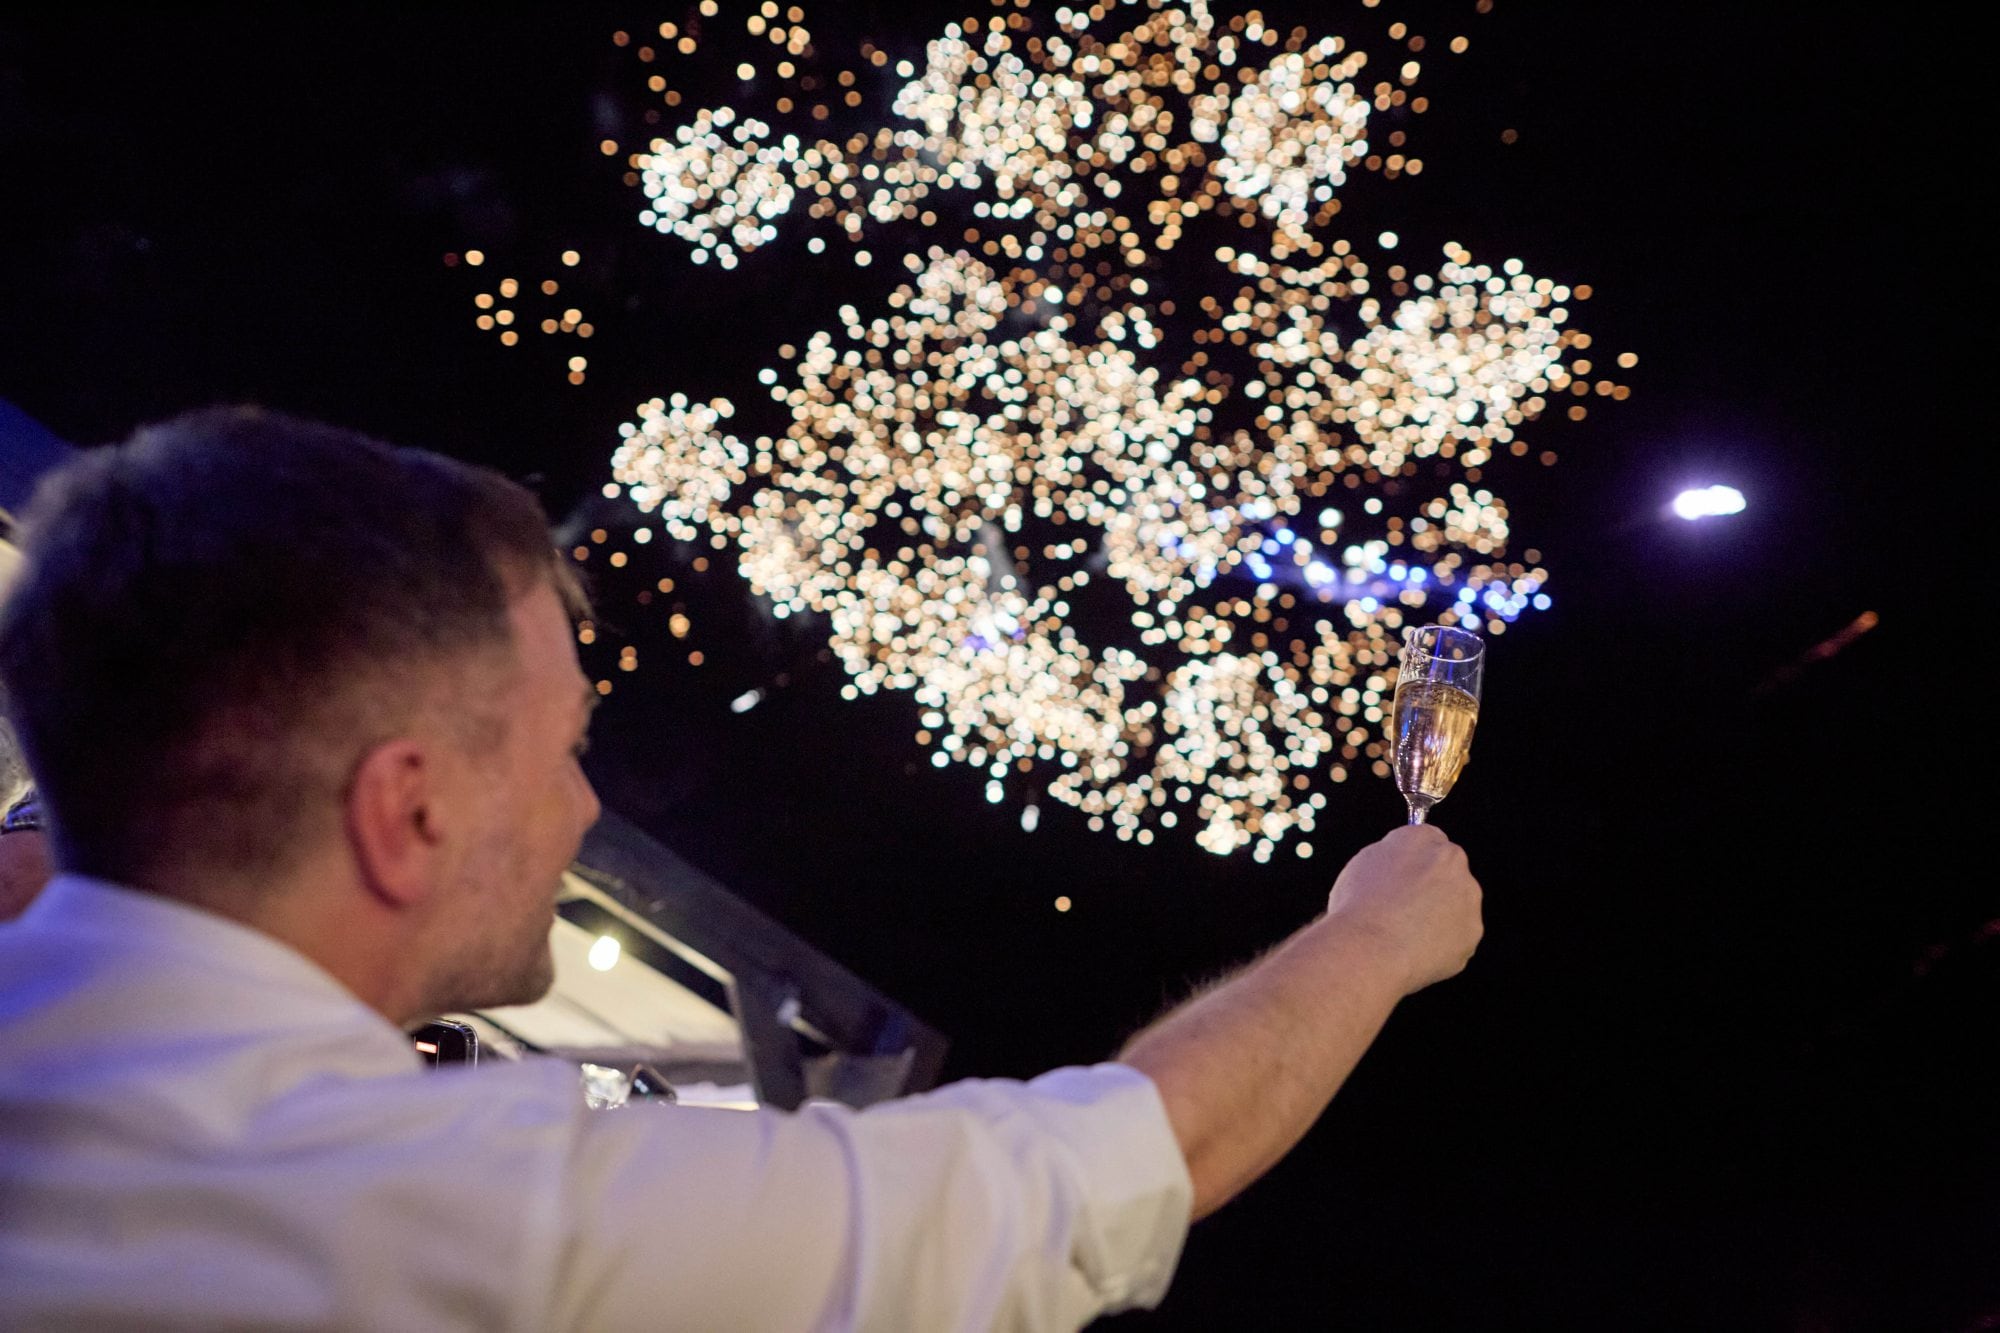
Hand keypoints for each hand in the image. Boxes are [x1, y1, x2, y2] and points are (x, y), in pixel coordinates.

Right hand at [1325, 824, 1482, 993]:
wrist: (1371, 949)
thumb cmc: (1358, 907)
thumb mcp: (1363, 864)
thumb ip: (1391, 857)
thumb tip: (1400, 866)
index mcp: (1422, 838)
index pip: (1427, 840)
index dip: (1414, 862)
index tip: (1405, 877)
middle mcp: (1452, 862)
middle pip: (1448, 872)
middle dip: (1432, 888)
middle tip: (1404, 909)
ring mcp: (1468, 898)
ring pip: (1457, 905)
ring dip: (1440, 915)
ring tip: (1407, 935)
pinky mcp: (1472, 932)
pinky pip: (1458, 937)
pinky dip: (1443, 944)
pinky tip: (1418, 950)